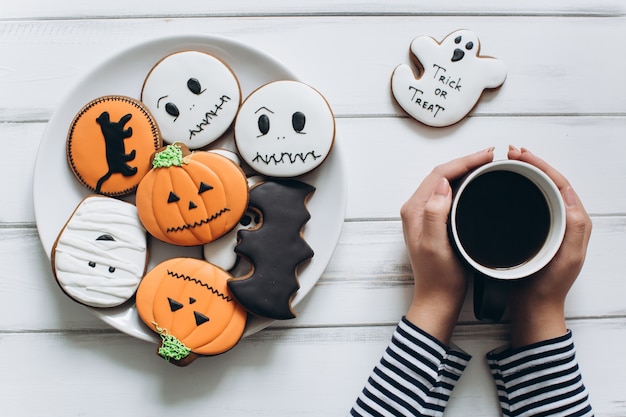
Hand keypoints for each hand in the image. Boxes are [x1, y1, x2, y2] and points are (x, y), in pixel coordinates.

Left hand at [401, 147, 493, 344]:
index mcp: (415, 210)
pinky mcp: (434, 221)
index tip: (487, 155)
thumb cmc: (439, 277)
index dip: (464, 161)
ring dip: (466, 170)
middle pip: (442, 174)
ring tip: (488, 164)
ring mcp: (424, 215)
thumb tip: (444, 185)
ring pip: (446, 182)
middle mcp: (416, 209)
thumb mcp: (437, 246)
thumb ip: (435, 215)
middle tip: (493, 155)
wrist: (438, 298)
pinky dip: (464, 183)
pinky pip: (449, 194)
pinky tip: (478, 184)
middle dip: (467, 161)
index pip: (439, 174)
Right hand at [507, 146, 591, 347]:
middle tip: (511, 152)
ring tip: (506, 162)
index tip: (521, 155)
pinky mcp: (530, 231)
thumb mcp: (569, 257)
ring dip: (522, 173)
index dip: (541, 165)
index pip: (559, 182)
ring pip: (536, 190)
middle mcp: (561, 219)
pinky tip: (502, 186)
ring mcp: (545, 225)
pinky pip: (525, 203)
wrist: (533, 307)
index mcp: (573, 221)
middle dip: (530, 163)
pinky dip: (514, 190)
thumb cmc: (549, 286)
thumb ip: (575, 228)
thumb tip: (568, 195)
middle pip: (547, 181)